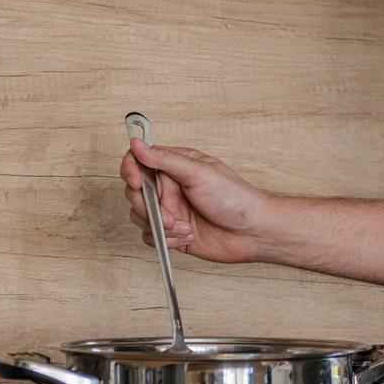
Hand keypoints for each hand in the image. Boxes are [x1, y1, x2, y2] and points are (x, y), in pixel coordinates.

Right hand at [120, 138, 270, 263]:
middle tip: (169, 215)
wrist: (252, 232)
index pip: (139, 160)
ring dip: (160, 226)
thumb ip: (165, 159)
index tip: (137, 182)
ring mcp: (170, 210)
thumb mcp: (199, 173)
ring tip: (184, 227)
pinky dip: (166, 240)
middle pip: (135, 192)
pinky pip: (150, 237)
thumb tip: (138, 144)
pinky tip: (188, 237)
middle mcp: (170, 187)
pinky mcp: (172, 233)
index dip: (131, 170)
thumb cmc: (235, 198)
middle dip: (148, 207)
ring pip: (140, 217)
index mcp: (176, 166)